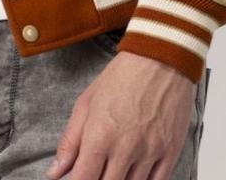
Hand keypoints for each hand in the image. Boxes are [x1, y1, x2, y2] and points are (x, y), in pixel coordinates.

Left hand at [45, 52, 195, 179]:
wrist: (160, 59)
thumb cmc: (121, 77)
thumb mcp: (86, 103)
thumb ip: (69, 141)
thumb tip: (55, 173)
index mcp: (99, 135)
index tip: (78, 178)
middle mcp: (125, 148)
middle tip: (96, 169)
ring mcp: (150, 152)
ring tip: (114, 167)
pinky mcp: (170, 152)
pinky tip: (133, 174)